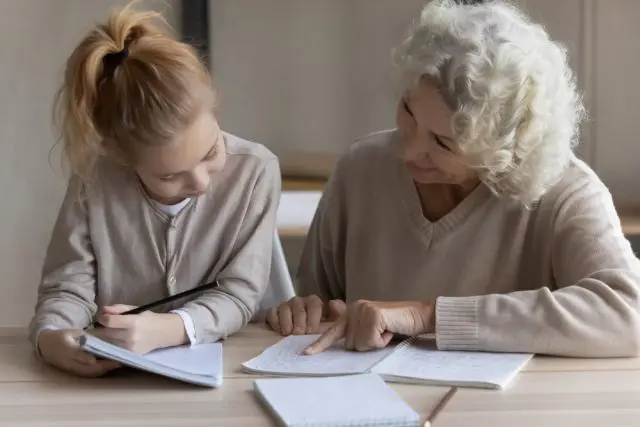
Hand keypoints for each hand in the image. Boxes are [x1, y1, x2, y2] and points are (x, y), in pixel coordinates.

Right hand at [37, 329, 120, 376]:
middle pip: (88, 367)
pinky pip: (87, 374)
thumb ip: (84, 336)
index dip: (93, 359)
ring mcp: (71, 369)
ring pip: (89, 372)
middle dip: (104, 366)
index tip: (107, 357)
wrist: (46, 347)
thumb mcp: (71, 332)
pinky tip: (109, 368)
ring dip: (103, 370)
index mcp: (68, 350)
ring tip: (117, 364)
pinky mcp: (74, 372)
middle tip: (119, 361)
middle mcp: (70, 362)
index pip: (82, 356)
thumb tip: (100, 339)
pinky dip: (99, 372)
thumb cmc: (61, 336)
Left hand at [91, 305, 186, 353]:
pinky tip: (119, 338)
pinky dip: (114, 343)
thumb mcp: (136, 309)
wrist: (165, 332)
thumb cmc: (149, 319)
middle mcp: (131, 336)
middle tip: (106, 324)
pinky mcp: (130, 354)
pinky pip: (115, 348)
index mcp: (133, 322)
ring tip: (113, 331)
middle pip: (106, 333)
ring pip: (108, 342)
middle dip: (102, 328)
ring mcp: (130, 347)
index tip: (103, 317)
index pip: (109, 322)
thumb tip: (102, 310)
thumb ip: (118, 309)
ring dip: (107, 336)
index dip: (103, 318)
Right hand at [266, 295, 345, 334]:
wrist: (306, 336)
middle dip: (299, 320)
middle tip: (298, 333)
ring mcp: (286, 306)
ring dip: (286, 320)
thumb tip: (333, 303)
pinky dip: (274, 320)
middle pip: (298, 306)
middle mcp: (299, 301)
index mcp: (314, 302)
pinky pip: (271, 312)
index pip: (314, 304)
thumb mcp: (334, 322)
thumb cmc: (321, 329)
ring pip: (284, 308)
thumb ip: (338, 313)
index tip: (311, 330)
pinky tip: (278, 330)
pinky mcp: (274, 313)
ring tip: (288, 333)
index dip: (313, 317)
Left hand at [303, 300, 434, 354]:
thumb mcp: (373, 328)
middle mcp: (354, 308)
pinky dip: (382, 341)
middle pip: (349, 344)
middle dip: (366, 345)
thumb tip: (348, 344)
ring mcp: (362, 310)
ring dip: (375, 343)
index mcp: (351, 311)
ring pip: (358, 345)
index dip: (320, 344)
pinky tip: (390, 330)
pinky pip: (370, 342)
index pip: (332, 331)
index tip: (307, 354)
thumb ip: (358, 332)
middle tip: (382, 334)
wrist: (418, 315)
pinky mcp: (372, 315)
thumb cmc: (397, 325)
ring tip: (386, 331)